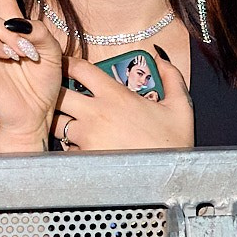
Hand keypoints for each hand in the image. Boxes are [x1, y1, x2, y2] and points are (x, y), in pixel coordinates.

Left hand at [54, 44, 194, 151]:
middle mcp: (95, 114)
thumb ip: (171, 77)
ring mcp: (86, 137)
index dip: (69, 63)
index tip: (67, 65)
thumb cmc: (173, 144)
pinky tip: (85, 147)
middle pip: (58, 94)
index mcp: (115, 96)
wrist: (169, 178)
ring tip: (74, 124)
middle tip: (62, 94)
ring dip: (61, 121)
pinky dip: (71, 146)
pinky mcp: (84, 158)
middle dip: (56, 92)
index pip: (79, 68)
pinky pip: (67, 148)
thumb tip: (161, 58)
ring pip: (57, 123)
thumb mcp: (179, 106)